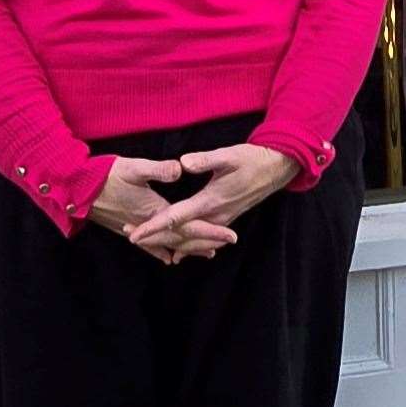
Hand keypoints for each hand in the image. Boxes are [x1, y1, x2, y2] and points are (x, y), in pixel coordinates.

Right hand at [85, 156, 235, 265]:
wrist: (76, 190)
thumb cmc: (106, 175)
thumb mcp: (134, 167)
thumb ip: (158, 170)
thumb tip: (181, 169)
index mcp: (154, 210)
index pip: (189, 225)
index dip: (210, 231)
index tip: (230, 236)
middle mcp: (148, 224)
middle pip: (182, 239)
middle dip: (205, 241)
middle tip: (228, 242)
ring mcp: (137, 228)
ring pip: (168, 243)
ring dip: (188, 247)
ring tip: (208, 252)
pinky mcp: (127, 228)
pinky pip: (149, 245)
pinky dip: (162, 250)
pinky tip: (168, 257)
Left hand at [125, 144, 299, 261]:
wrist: (276, 168)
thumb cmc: (252, 159)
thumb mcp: (229, 154)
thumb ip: (205, 160)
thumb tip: (182, 163)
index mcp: (211, 200)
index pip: (176, 217)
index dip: (153, 226)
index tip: (134, 233)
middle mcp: (215, 215)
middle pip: (179, 234)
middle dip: (154, 236)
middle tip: (129, 235)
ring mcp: (222, 220)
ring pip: (190, 240)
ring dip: (167, 242)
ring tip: (144, 241)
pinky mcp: (226, 219)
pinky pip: (202, 239)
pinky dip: (187, 246)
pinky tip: (177, 252)